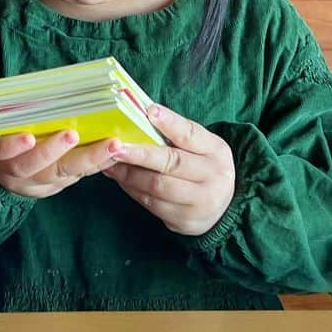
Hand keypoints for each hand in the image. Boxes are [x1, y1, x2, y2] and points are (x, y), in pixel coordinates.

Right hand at [0, 109, 118, 198]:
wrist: (0, 152)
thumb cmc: (3, 120)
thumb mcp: (0, 111)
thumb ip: (17, 106)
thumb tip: (54, 87)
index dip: (12, 146)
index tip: (28, 137)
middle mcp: (7, 172)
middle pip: (30, 168)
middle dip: (54, 151)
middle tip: (74, 135)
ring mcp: (30, 184)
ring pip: (59, 176)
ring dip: (87, 159)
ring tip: (111, 144)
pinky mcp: (51, 187)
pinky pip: (74, 178)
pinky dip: (96, 164)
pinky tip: (114, 153)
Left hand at [102, 104, 234, 234]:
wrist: (221, 206)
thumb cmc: (203, 167)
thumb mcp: (202, 147)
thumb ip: (177, 133)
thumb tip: (141, 114)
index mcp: (216, 151)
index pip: (191, 134)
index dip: (170, 123)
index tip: (149, 111)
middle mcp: (212, 176)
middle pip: (171, 162)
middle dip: (139, 154)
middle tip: (115, 147)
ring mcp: (199, 201)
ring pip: (156, 185)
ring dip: (129, 174)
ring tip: (110, 163)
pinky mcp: (184, 220)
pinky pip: (151, 202)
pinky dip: (131, 189)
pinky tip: (120, 179)